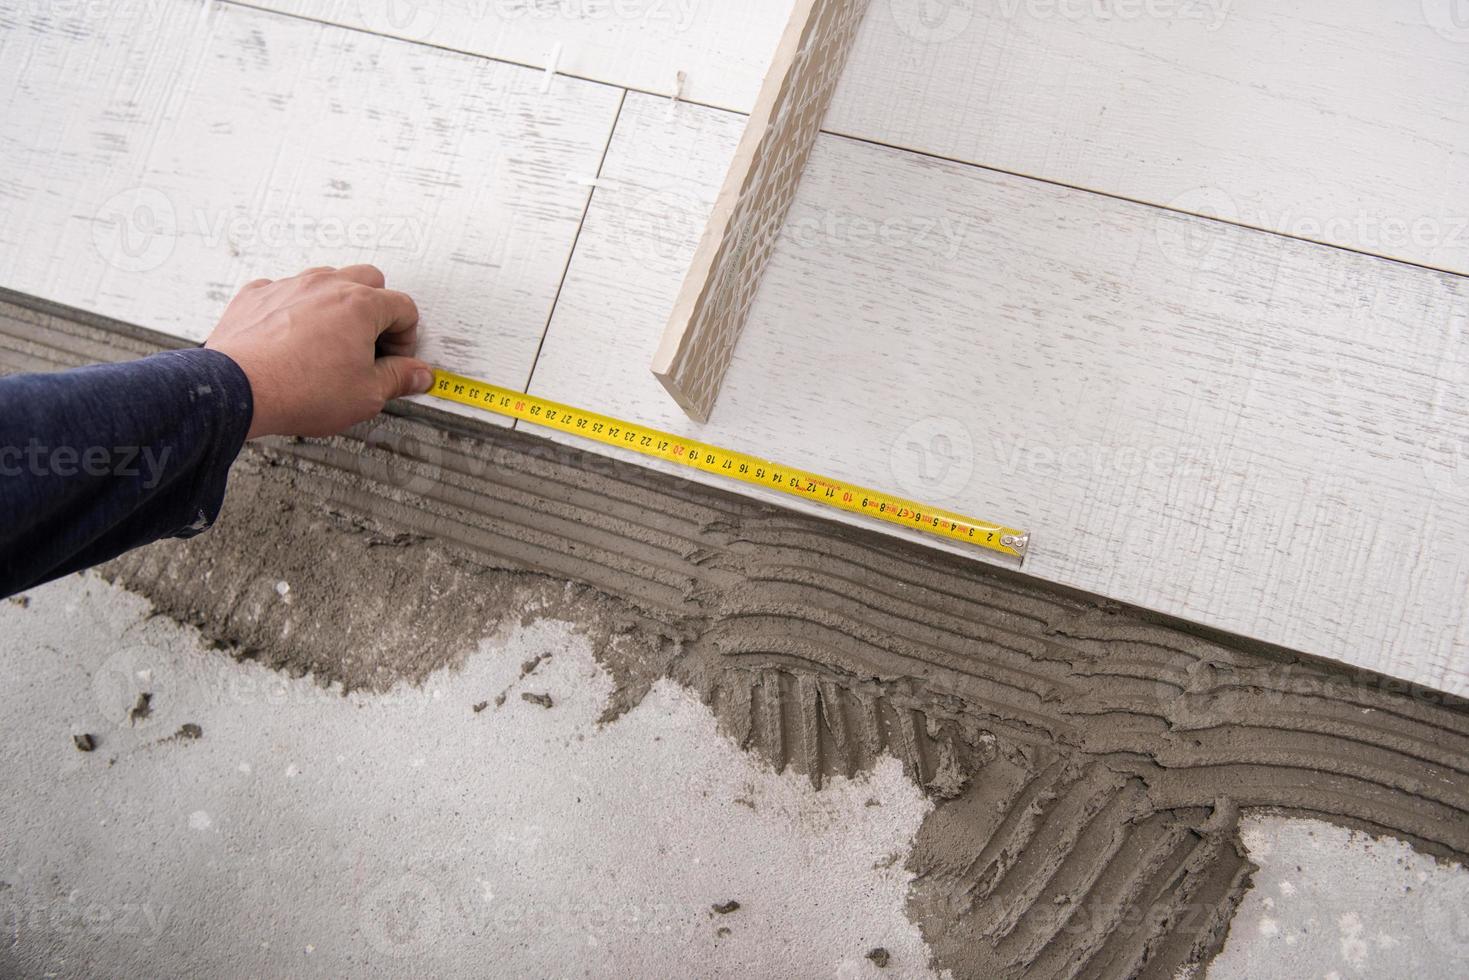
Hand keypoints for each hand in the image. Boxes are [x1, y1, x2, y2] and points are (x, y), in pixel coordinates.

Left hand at [205, 265, 431, 439]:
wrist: (235, 390)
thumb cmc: (297, 389)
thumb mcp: (366, 395)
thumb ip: (398, 379)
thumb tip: (416, 375)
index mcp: (361, 305)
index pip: (405, 308)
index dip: (407, 339)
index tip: (396, 361)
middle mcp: (326, 286)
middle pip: (370, 280)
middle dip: (378, 311)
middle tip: (371, 345)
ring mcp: (289, 286)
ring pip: (327, 280)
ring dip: (338, 305)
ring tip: (331, 342)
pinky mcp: (257, 296)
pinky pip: (286, 292)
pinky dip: (295, 310)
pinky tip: (293, 339)